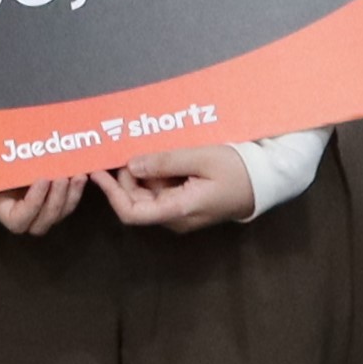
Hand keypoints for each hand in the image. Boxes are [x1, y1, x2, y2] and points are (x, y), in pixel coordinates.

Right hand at [0, 173, 89, 236]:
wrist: (9, 161)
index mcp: (11, 217)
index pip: (23, 218)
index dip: (34, 201)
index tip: (42, 179)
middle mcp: (31, 221)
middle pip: (46, 219)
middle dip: (56, 199)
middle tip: (61, 177)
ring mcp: (47, 213)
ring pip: (62, 212)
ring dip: (70, 195)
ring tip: (76, 175)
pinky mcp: (60, 203)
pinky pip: (71, 203)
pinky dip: (77, 190)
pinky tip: (82, 174)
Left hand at [97, 141, 261, 232]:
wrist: (264, 182)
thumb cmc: (237, 170)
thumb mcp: (202, 158)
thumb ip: (165, 162)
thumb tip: (132, 165)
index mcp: (178, 210)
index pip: (132, 213)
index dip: (111, 194)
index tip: (98, 172)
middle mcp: (175, 217)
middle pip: (135, 201)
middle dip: (125, 177)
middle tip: (123, 147)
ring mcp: (180, 212)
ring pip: (147, 194)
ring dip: (140, 172)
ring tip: (142, 146)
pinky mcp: (185, 203)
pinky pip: (161, 190)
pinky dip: (154, 173)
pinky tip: (158, 154)